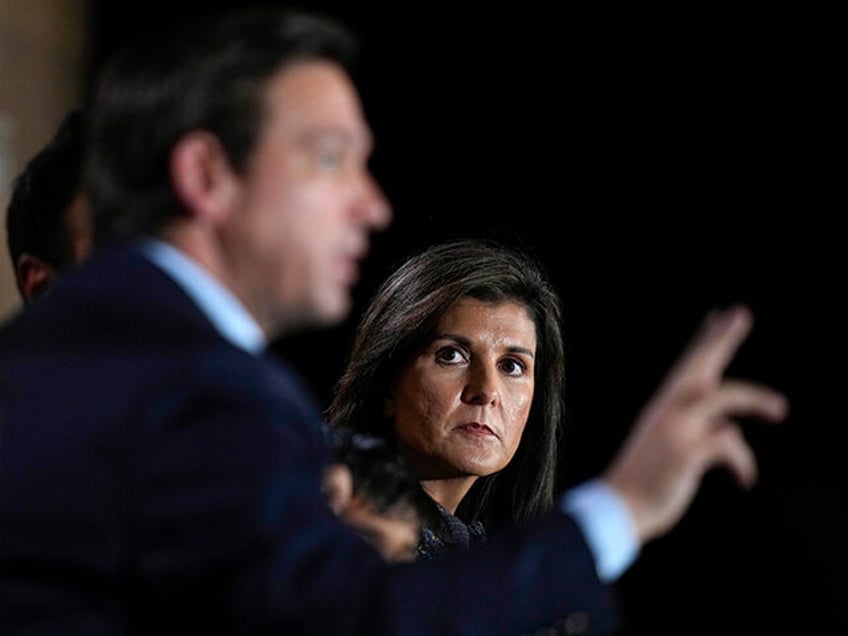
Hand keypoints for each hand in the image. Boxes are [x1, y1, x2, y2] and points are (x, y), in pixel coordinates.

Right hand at [602, 305, 787, 544]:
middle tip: (739, 313)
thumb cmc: (646, 481)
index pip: (688, 367)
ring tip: (780, 408)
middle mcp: (668, 410)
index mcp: (663, 408)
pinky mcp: (688, 451)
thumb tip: (730, 431)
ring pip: (724, 396)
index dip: (705, 342)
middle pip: (699, 365)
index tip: (719, 317)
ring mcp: (677, 428)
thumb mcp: (670, 449)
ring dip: (756, 400)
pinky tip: (745, 480)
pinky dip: (743, 462)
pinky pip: (730, 444)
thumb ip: (698, 432)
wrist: (619, 506)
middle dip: (721, 339)